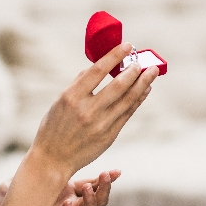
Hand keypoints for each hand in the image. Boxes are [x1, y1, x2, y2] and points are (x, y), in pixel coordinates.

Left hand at [0, 170, 121, 205]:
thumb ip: (45, 163)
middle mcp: (67, 205)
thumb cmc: (11, 192)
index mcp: (66, 190)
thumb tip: (57, 142)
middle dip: (104, 191)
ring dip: (91, 204)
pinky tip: (65, 205)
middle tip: (106, 177)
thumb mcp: (29, 173)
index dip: (106, 180)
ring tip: (87, 189)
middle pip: (96, 202)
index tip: (117, 171)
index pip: (92, 185)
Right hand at [29, 43, 156, 180]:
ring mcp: (100, 124)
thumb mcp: (60, 101)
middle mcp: (87, 110)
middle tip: (143, 61)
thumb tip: (99, 66)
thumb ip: (80, 83)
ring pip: (127, 100)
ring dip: (143, 84)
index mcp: (71, 97)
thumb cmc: (54, 127)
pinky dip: (138, 100)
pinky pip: (128, 113)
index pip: (98, 70)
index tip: (128, 46)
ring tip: (152, 72)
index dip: (115, 56)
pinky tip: (144, 90)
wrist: (53, 159)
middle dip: (134, 71)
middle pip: (118, 86)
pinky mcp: (109, 136)